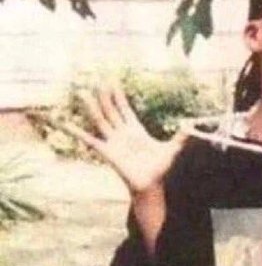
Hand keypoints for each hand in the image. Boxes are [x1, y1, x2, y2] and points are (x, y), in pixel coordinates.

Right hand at [62, 87, 187, 194]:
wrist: (150, 185)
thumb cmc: (159, 169)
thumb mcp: (172, 149)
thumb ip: (181, 137)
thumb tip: (191, 125)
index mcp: (136, 130)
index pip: (125, 109)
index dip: (119, 96)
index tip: (113, 81)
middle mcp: (122, 133)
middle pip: (110, 110)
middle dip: (104, 96)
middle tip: (97, 80)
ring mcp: (113, 141)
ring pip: (100, 119)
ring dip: (91, 106)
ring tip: (83, 92)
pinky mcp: (106, 151)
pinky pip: (88, 139)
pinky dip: (76, 132)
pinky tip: (66, 124)